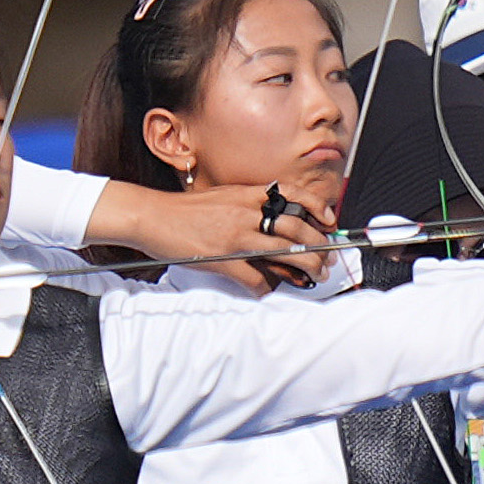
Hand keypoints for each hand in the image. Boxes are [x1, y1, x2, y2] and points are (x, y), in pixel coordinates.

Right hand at [125, 180, 333, 291]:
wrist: (154, 216)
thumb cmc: (187, 210)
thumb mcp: (223, 196)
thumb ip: (248, 204)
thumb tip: (272, 219)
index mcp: (248, 195)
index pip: (293, 195)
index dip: (317, 207)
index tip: (329, 220)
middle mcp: (246, 213)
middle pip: (296, 228)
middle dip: (319, 245)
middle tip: (327, 258)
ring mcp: (236, 236)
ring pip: (285, 253)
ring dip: (305, 267)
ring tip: (314, 275)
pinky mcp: (224, 259)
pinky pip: (255, 277)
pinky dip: (268, 286)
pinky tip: (270, 288)